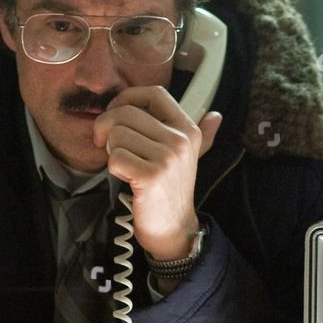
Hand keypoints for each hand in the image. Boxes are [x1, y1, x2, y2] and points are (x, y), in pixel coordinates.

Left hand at [94, 86, 221, 261]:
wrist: (174, 229)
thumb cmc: (172, 191)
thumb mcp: (190, 159)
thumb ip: (202, 135)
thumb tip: (216, 116)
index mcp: (188, 129)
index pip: (153, 93)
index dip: (127, 98)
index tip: (116, 114)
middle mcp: (180, 140)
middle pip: (126, 113)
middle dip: (106, 127)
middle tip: (108, 145)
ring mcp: (167, 159)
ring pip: (117, 134)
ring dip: (111, 151)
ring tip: (124, 164)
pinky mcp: (151, 176)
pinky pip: (116, 157)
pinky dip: (113, 167)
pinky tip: (124, 177)